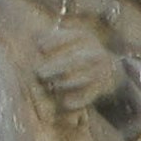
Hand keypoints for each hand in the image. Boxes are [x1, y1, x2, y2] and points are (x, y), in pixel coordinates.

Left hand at [0, 5, 122, 111]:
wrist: (111, 70)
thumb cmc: (79, 53)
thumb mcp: (71, 41)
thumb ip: (52, 40)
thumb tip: (29, 39)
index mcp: (85, 37)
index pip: (71, 36)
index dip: (55, 40)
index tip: (38, 46)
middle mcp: (95, 51)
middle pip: (76, 59)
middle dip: (57, 66)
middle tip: (39, 73)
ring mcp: (101, 70)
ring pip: (85, 76)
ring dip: (68, 82)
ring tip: (54, 87)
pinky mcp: (104, 87)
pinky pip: (92, 95)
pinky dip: (80, 100)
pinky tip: (66, 104)